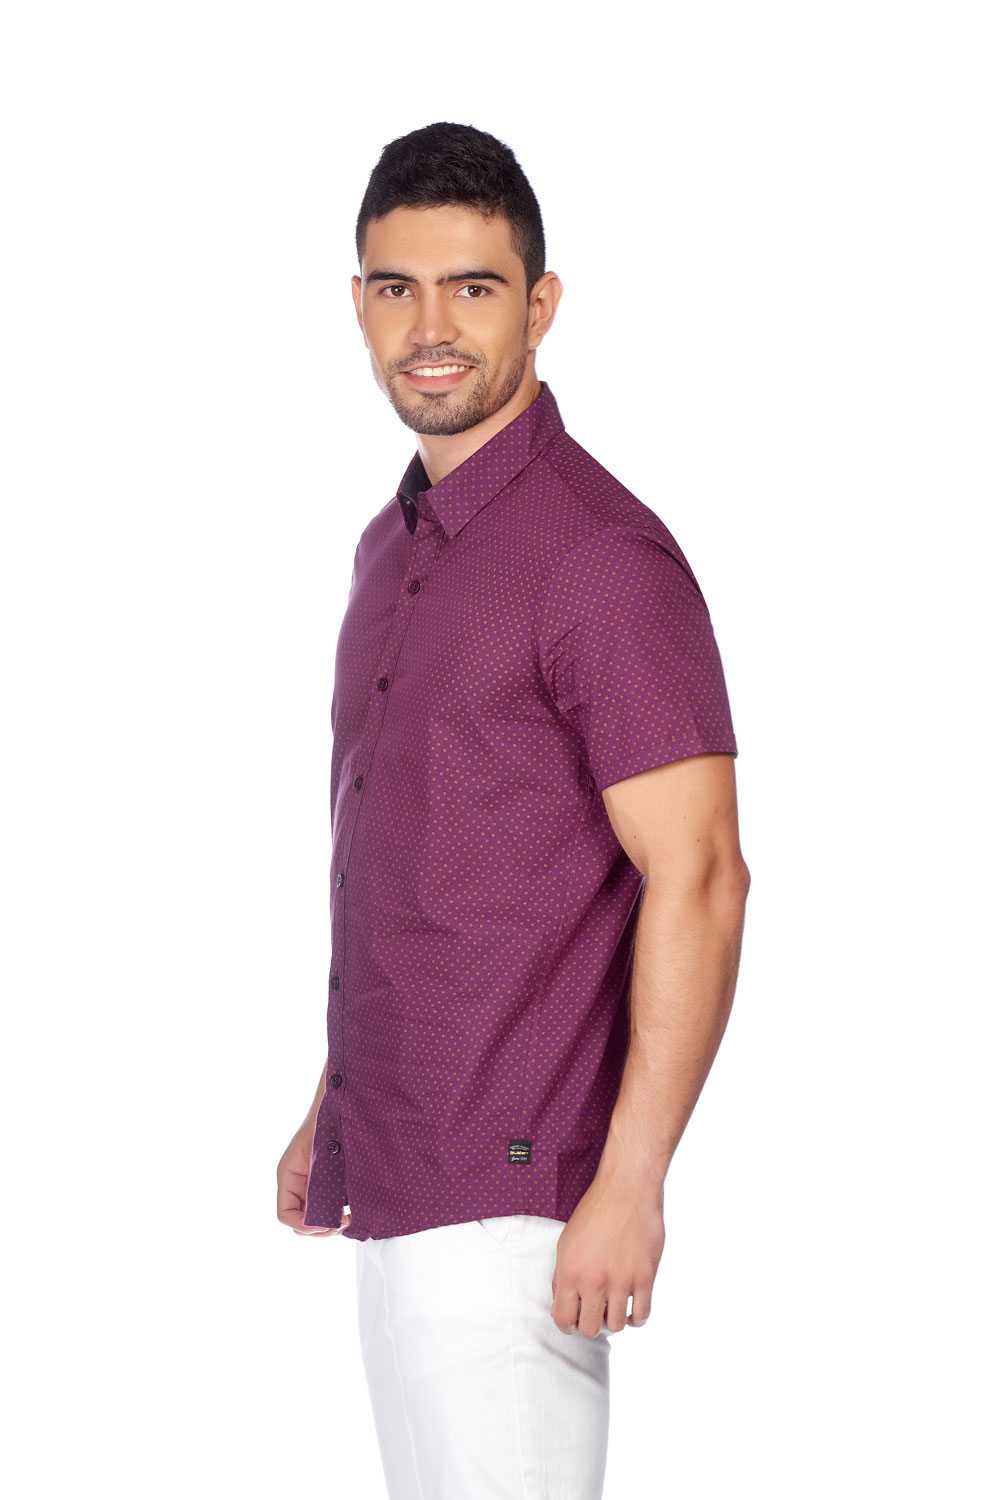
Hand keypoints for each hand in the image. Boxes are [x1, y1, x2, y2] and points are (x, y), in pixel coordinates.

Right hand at [276, 1121, 350, 1235]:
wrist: (338, 1107)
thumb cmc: (326, 1125)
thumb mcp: (320, 1158)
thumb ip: (320, 1186)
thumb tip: (327, 1218)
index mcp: (289, 1177)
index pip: (285, 1214)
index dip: (303, 1225)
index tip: (326, 1224)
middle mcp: (297, 1185)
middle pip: (300, 1222)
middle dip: (319, 1229)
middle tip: (342, 1224)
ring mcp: (312, 1186)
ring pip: (314, 1217)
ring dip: (329, 1224)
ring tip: (348, 1219)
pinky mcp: (328, 1184)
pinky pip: (328, 1206)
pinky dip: (337, 1213)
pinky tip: (351, 1210)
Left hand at [550, 1177, 664, 1336]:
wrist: (627, 1190)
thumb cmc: (595, 1211)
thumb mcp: (566, 1241)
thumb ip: (562, 1274)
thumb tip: (561, 1301)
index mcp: (570, 1272)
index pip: (563, 1319)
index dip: (566, 1324)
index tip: (573, 1320)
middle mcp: (594, 1282)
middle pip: (590, 1329)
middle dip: (589, 1324)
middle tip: (594, 1312)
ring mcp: (622, 1282)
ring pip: (616, 1326)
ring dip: (613, 1320)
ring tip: (614, 1307)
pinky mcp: (645, 1278)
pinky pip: (642, 1316)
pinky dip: (636, 1318)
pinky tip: (632, 1309)